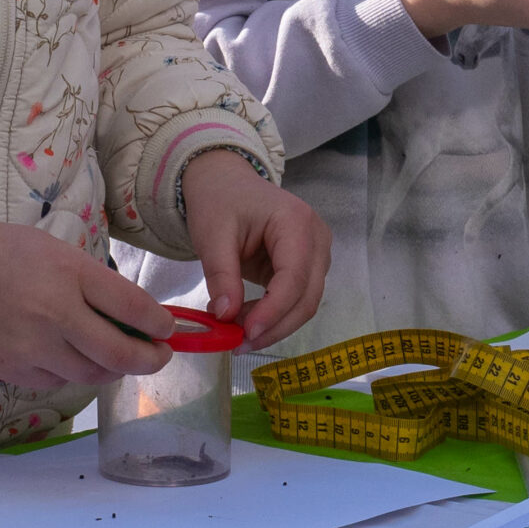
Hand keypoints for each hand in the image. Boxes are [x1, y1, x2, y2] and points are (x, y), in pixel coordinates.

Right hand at [0, 221, 174, 389]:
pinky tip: (70, 355)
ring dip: (113, 369)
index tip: (167, 328)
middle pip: (120, 354)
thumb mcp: (55, 250)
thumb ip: (94, 282)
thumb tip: (135, 316)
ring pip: (92, 375)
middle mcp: (56, 314)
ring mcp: (34, 348)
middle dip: (149, 359)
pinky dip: (73, 372)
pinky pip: (59, 381)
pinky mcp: (15, 371)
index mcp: (69, 274)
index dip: (159, 323)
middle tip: (159, 355)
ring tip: (117, 357)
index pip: (132, 307)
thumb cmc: (4, 253)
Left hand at [180, 150, 328, 347]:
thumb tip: (226, 317)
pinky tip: (245, 322)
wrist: (224, 183)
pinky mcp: (306, 267)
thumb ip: (221, 275)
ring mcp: (316, 254)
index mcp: (297, 222)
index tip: (244, 334)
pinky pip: (296, 300)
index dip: (273, 311)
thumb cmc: (219, 201)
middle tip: (238, 344)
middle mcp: (317, 239)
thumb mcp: (212, 234)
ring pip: (305, 304)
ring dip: (274, 325)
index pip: (294, 278)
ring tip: (236, 334)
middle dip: (274, 326)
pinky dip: (273, 316)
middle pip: (306, 297)